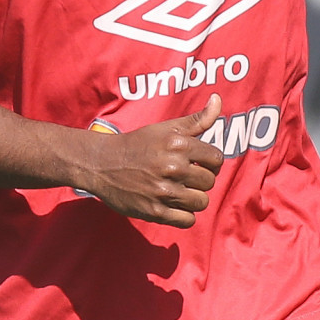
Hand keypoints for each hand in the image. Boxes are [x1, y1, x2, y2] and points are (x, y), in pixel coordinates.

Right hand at [76, 95, 224, 228]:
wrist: (101, 164)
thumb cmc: (137, 145)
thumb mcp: (166, 128)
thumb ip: (197, 118)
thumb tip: (218, 99)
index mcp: (178, 144)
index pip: (217, 159)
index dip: (210, 162)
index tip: (197, 164)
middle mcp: (172, 167)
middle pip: (209, 182)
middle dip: (199, 181)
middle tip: (184, 178)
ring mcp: (163, 192)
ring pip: (201, 202)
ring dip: (192, 199)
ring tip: (178, 192)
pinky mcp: (155, 212)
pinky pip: (187, 220)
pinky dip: (183, 215)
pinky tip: (172, 206)